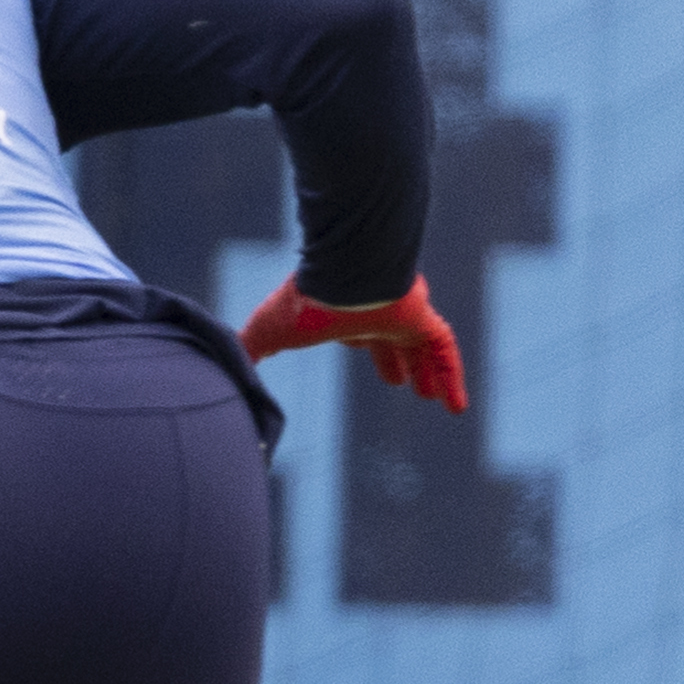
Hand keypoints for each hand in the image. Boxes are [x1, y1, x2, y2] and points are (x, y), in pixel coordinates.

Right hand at [238, 273, 468, 412]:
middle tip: (401, 383)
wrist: (338, 275)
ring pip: (422, 349)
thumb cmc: (300, 305)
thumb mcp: (267, 333)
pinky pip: (445, 351)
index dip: (363, 352)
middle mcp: (374, 315)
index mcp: (342, 318)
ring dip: (428, 374)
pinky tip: (457, 408)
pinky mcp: (422, 320)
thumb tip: (226, 371)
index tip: (364, 363)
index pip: (357, 337)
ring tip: (433, 399)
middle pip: (390, 342)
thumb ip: (251, 350)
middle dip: (396, 362)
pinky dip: (453, 378)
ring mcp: (402, 316)